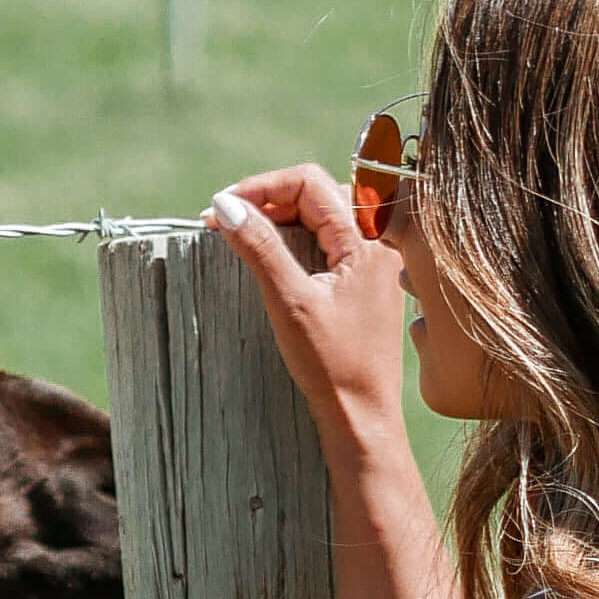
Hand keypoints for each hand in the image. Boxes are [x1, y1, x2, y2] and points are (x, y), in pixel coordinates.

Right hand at [204, 162, 411, 443]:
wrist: (362, 416)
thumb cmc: (333, 366)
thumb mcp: (290, 301)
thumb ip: (260, 247)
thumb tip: (225, 205)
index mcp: (366, 241)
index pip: (309, 182)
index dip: (261, 187)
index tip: (222, 208)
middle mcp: (376, 243)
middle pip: (316, 193)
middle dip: (267, 199)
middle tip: (224, 221)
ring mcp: (372, 262)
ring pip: (320, 216)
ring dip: (278, 218)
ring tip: (240, 235)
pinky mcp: (363, 282)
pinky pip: (326, 241)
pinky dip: (293, 239)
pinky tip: (268, 256)